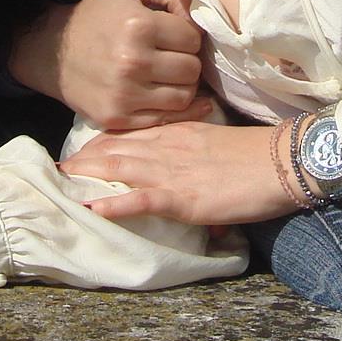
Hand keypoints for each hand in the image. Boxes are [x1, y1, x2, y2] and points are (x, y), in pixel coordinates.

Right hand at [8, 0, 214, 130]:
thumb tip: (202, 11)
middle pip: (191, 69)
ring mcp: (124, 94)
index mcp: (138, 25)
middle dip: (187, 60)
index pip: (192, 37)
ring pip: (184, 97)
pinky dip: (174, 110)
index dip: (187, 34)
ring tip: (169, 75)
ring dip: (183, 86)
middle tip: (172, 56)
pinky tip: (169, 96)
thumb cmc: (98, 14)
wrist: (53, 53)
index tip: (174, 34)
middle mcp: (132, 62)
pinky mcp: (117, 118)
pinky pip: (166, 120)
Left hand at [59, 121, 298, 226]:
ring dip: (87, 176)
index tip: (79, 153)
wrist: (282, 161)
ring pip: (120, 168)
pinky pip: (142, 199)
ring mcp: (173, 171)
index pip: (128, 134)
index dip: (99, 144)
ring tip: (62, 183)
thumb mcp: (216, 146)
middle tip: (58, 169)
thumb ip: (195, 155)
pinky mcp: (184, 197)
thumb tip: (186, 174)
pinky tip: (94, 208)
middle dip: (83, 160)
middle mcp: (168, 146)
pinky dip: (115, 204)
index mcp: (176, 132)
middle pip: (114, 148)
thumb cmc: (257, 156)